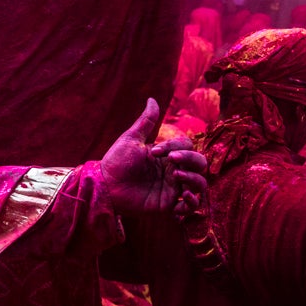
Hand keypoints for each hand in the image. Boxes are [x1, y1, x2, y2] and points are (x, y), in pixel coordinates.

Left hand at [100, 98, 206, 218]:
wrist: (105, 185)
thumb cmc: (116, 161)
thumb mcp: (131, 139)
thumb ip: (146, 121)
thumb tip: (152, 99)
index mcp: (166, 155)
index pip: (187, 147)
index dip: (176, 147)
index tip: (154, 151)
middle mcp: (173, 171)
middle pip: (200, 163)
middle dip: (191, 159)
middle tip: (172, 161)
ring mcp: (172, 188)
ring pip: (201, 183)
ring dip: (195, 179)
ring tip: (178, 177)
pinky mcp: (168, 204)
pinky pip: (191, 206)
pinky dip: (193, 202)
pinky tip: (184, 196)